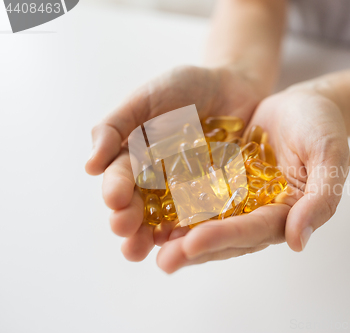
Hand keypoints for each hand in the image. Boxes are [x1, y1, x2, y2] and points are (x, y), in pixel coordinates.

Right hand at [85, 65, 264, 260]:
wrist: (235, 84)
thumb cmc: (188, 88)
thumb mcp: (147, 98)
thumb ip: (117, 126)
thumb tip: (89, 166)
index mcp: (137, 159)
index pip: (121, 179)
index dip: (117, 190)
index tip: (115, 200)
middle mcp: (160, 181)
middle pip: (141, 207)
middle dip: (131, 222)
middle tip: (126, 232)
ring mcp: (190, 191)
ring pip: (171, 219)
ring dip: (158, 236)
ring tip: (149, 250)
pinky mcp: (220, 196)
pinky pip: (210, 215)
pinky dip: (200, 228)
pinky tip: (194, 242)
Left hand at [156, 88, 349, 272]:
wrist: (302, 105)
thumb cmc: (322, 126)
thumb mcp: (331, 155)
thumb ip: (321, 197)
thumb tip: (298, 241)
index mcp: (286, 212)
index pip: (256, 230)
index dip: (226, 237)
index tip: (194, 243)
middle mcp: (259, 213)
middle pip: (226, 236)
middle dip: (195, 248)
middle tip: (165, 260)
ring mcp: (238, 199)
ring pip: (207, 223)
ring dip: (178, 237)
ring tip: (148, 247)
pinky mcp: (221, 182)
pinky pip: (196, 197)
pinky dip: (175, 208)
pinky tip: (149, 215)